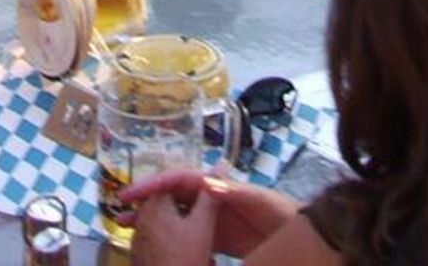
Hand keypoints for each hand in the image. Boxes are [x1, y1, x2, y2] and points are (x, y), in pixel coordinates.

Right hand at [122, 171, 297, 259]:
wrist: (304, 237)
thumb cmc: (286, 216)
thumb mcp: (262, 202)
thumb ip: (236, 193)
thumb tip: (207, 181)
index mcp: (221, 186)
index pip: (181, 179)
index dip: (155, 184)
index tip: (132, 194)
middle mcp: (213, 199)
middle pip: (173, 196)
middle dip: (147, 201)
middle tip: (122, 212)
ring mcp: (215, 219)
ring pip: (176, 217)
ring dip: (154, 220)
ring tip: (130, 229)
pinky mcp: (218, 239)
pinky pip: (188, 236)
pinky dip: (171, 238)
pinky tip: (157, 246)